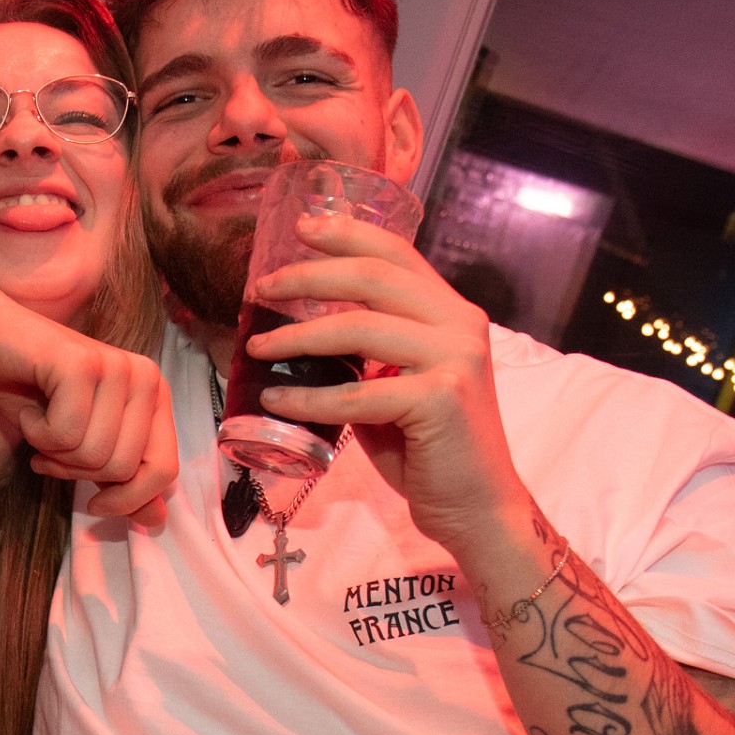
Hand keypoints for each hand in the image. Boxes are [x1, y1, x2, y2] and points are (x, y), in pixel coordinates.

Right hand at [0, 194, 175, 525]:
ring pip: (93, 456)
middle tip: (51, 445)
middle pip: (122, 469)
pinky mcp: (79, 364)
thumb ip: (123, 481)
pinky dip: (36, 434)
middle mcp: (145, 376)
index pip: (164, 470)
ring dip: (53, 452)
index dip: (128, 499)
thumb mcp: (83, 445)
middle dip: (76, 471)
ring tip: (41, 423)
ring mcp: (114, 366)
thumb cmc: (33, 391)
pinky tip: (30, 409)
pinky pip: (64, 435)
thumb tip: (154, 522)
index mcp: (154, 395)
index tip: (94, 501)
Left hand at [248, 213, 533, 550]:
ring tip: (257, 348)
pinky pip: (356, 393)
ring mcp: (454, 358)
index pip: (397, 254)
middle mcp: (459, 324)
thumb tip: (303, 339)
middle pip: (371, 277)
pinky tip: (275, 401)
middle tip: (262, 288)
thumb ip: (366, 357)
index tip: (302, 227)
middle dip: (308, 276)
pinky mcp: (440, 398)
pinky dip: (307, 398)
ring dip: (296, 337)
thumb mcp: (397, 388)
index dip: (347, 234)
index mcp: (452, 313)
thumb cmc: (430, 450)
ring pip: (357, 327)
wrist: (477, 506)